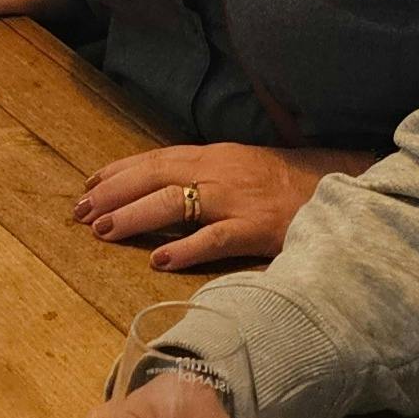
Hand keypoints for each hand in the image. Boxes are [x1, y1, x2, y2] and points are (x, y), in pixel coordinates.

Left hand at [74, 143, 337, 269]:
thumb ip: (201, 175)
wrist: (338, 188)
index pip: (154, 159)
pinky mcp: (256, 229)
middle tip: (80, 212)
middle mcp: (218, 172)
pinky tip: (160, 260)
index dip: (118, 172)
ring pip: (174, 203)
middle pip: (154, 177)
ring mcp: (236, 200)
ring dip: (133, 217)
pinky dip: (185, 249)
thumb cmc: (285, 183)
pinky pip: (214, 239)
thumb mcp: (237, 168)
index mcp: (212, 156)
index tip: (88, 185)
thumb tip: (159, 189)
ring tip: (103, 231)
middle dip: (112, 193)